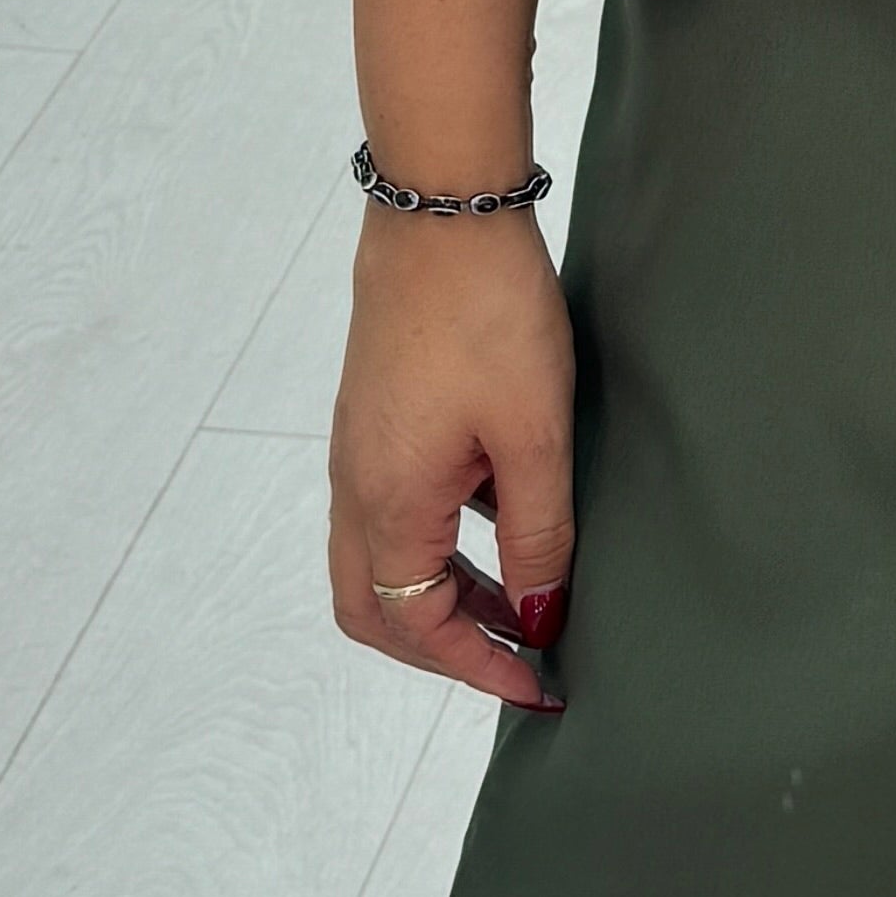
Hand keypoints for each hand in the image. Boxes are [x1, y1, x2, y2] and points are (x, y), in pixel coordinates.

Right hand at [329, 205, 575, 713]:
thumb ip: (537, 538)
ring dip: (446, 596)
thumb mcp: (534, 437)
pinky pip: (396, 510)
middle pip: (375, 609)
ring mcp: (361, 449)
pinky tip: (509, 523)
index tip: (538, 688)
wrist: (442, 208)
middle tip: (521, 661)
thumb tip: (536, 617)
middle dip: (446, 647)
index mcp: (388, 503)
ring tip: (526, 602)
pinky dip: (443, 544)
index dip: (478, 668)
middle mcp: (357, 484)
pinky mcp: (377, 416)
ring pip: (383, 560)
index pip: (414, 626)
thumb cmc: (488, 314)